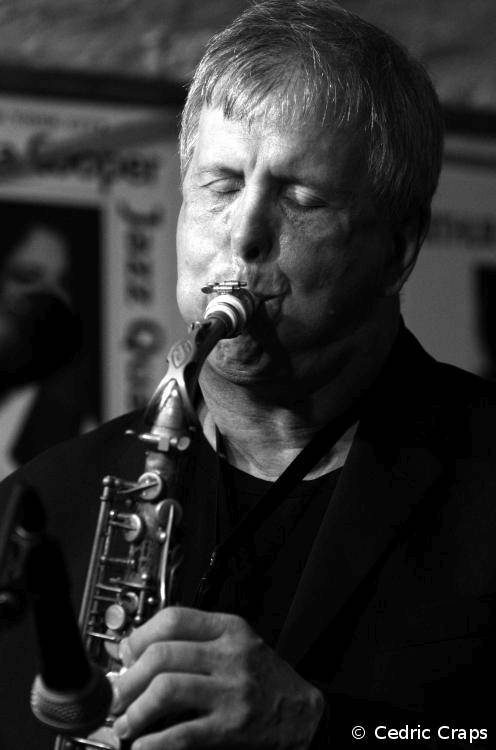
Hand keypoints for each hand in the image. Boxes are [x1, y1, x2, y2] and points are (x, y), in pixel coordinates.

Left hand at [111, 606, 323, 749]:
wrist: (304, 714)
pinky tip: (143, 746)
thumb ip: (196, 641)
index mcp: (229, 630)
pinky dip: (153, 743)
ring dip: (135, 710)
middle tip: (117, 695)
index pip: (173, 619)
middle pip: (161, 654)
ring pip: (165, 690)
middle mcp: (229, 656)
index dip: (139, 636)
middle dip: (128, 678)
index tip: (125, 655)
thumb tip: (137, 651)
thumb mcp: (238, 645)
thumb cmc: (265, 680)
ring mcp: (231, 692)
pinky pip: (180, 733)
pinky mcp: (231, 728)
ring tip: (125, 724)